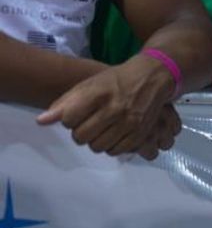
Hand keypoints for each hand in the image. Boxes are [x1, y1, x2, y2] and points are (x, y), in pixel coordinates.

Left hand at [36, 54, 176, 158]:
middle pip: (81, 137)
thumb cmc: (117, 79)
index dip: (70, 118)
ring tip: (104, 127)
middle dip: (81, 131)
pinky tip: (116, 133)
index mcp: (99, 93)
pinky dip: (112, 145)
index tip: (79, 113)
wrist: (153, 76)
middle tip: (92, 122)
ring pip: (97, 147)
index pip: (69, 119)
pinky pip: (115, 151)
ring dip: (96, 140)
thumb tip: (41, 121)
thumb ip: (65, 102)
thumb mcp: (90, 84)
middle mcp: (114, 109)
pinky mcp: (140, 133)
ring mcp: (129, 122)